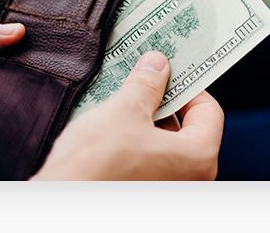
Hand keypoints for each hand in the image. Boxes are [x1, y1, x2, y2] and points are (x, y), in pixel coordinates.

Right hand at [33, 52, 223, 179]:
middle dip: (161, 102)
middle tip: (142, 80)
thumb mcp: (124, 111)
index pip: (209, 111)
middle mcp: (188, 181)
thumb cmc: (96, 168)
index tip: (169, 72)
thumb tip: (156, 65)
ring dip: (143, 122)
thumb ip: (146, 84)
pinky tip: (109, 128)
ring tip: (120, 102)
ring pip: (162, 146)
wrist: (60, 204)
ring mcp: (165, 191)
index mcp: (198, 159)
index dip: (188, 86)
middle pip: (185, 128)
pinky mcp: (142, 195)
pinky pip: (145, 162)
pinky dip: (133, 143)